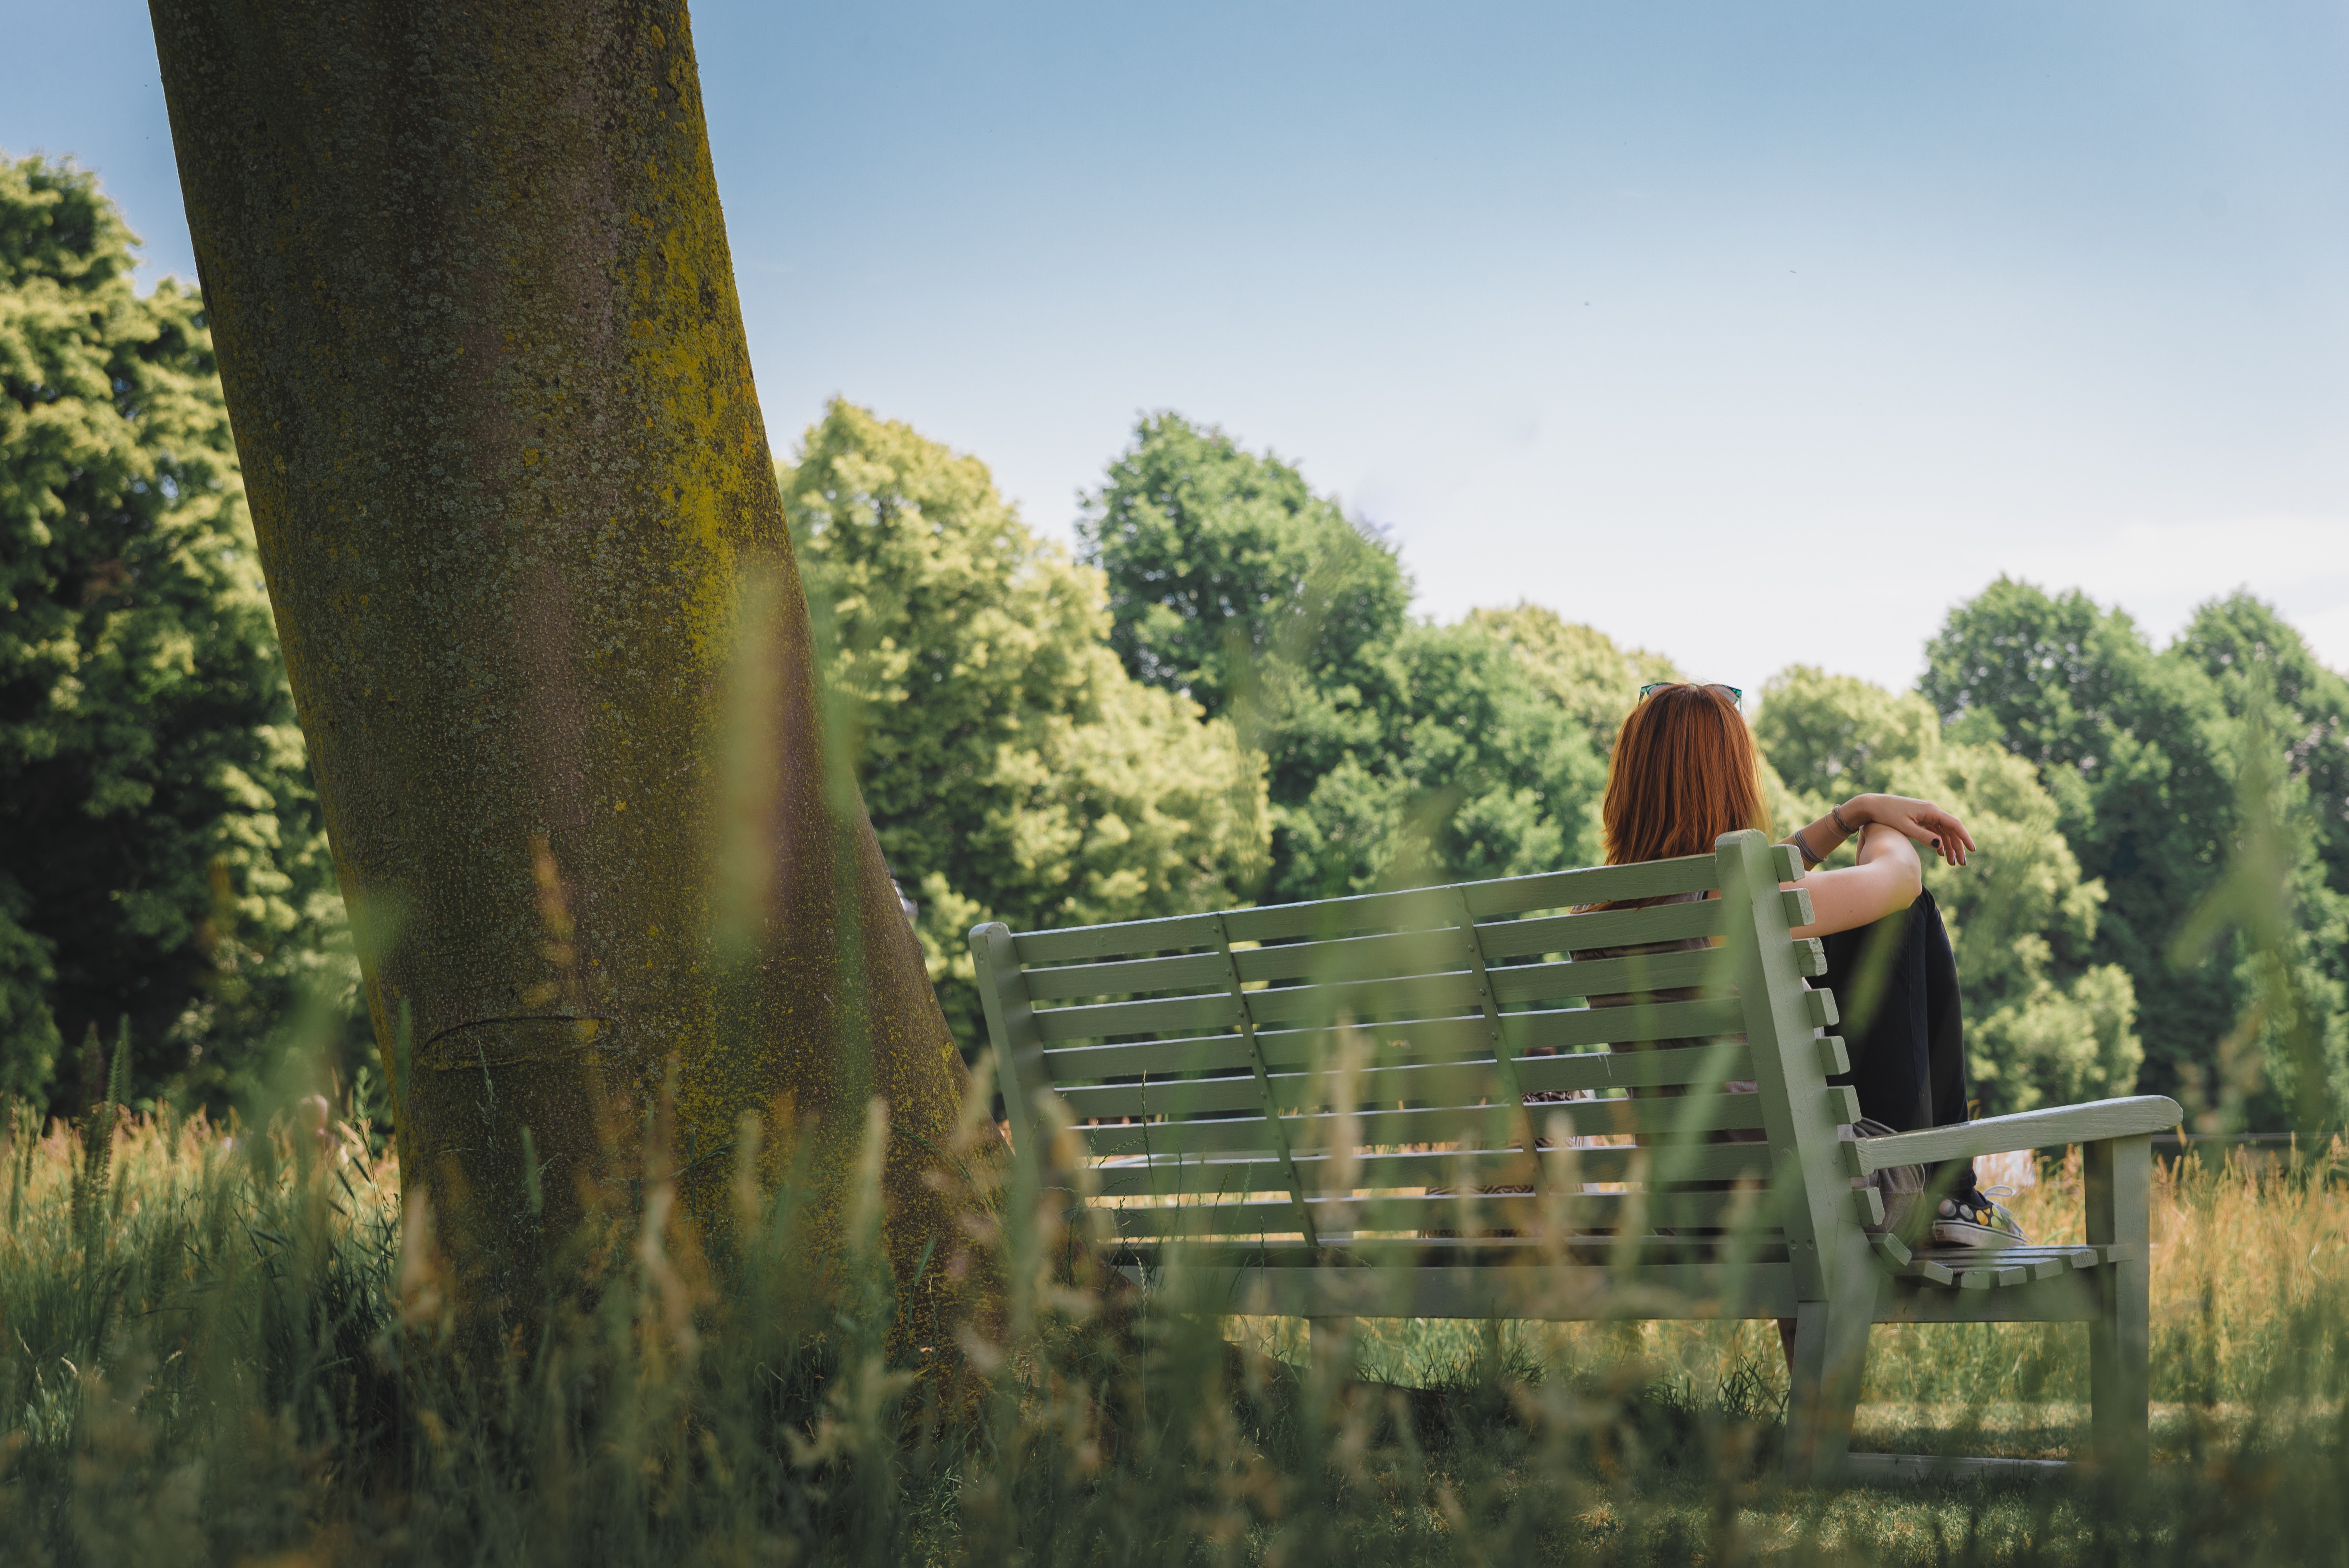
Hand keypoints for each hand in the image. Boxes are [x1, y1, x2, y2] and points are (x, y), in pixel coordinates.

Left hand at [1852, 794, 1975, 866]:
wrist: (1871, 806)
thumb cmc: (1886, 815)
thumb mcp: (1905, 828)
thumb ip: (1923, 836)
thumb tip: (1940, 846)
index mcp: (1930, 810)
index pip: (1954, 824)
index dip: (1965, 837)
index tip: (1972, 850)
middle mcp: (1931, 810)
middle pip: (1951, 830)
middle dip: (1958, 847)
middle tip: (1961, 864)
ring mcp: (1925, 813)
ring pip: (1943, 831)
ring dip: (1949, 846)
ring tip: (1951, 863)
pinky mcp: (1919, 817)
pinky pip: (1934, 830)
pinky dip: (1938, 841)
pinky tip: (1940, 853)